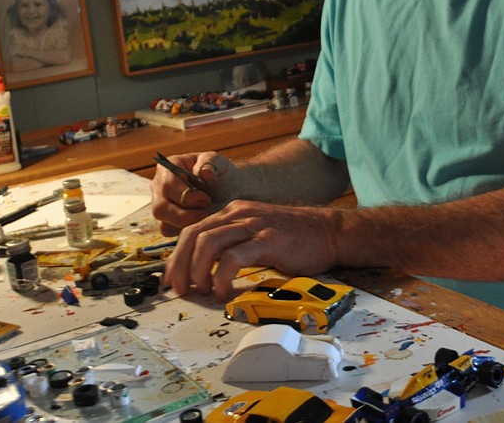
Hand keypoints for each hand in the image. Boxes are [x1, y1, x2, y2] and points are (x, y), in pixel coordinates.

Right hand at [150, 151, 230, 235]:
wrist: (228, 190)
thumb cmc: (220, 174)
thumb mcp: (219, 163)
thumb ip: (211, 163)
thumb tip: (204, 172)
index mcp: (168, 168)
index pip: (166, 185)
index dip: (185, 195)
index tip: (205, 199)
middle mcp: (159, 188)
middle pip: (160, 208)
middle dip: (184, 215)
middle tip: (205, 213)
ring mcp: (162, 207)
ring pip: (164, 225)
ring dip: (187, 225)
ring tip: (205, 216)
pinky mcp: (168, 223)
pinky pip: (171, 233)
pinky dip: (187, 231)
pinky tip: (201, 223)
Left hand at [163, 200, 338, 299]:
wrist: (330, 232)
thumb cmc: (295, 239)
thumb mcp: (257, 235)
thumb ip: (234, 245)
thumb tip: (206, 270)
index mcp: (233, 212)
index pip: (192, 230)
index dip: (177, 257)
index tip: (172, 280)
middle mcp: (239, 214)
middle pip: (194, 235)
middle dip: (180, 265)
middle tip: (180, 290)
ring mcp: (254, 225)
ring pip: (209, 244)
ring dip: (198, 271)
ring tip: (202, 291)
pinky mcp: (269, 240)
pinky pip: (234, 258)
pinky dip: (221, 277)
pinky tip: (224, 292)